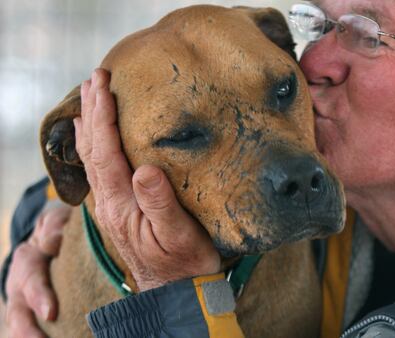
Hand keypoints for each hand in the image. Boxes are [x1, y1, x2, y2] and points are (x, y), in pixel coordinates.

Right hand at [6, 203, 70, 337]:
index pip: (31, 280)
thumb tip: (53, 243)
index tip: (50, 314)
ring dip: (28, 337)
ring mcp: (23, 303)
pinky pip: (28, 330)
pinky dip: (33, 337)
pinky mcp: (32, 315)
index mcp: (28, 260)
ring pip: (20, 324)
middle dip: (29, 330)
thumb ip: (56, 227)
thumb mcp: (58, 222)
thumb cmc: (61, 230)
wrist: (53, 240)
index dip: (39, 297)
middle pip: (19, 312)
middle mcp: (20, 286)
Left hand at [73, 69, 219, 290]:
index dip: (102, 116)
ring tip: (89, 97)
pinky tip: (94, 136)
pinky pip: (98, 169)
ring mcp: (111, 207)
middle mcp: (109, 203)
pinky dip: (94, 144)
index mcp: (122, 204)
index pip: (105, 152)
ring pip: (92, 159)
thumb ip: (159, 204)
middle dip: (91, 111)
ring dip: (90, 125)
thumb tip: (143, 169)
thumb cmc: (185, 263)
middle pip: (92, 150)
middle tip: (94, 78)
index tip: (102, 85)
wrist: (176, 292)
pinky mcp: (118, 209)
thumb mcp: (179, 236)